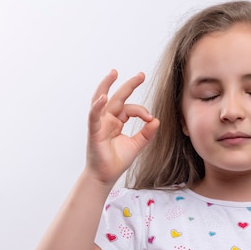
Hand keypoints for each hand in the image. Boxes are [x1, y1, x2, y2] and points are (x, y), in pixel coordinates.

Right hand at [85, 70, 159, 184]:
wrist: (106, 176)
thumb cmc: (117, 161)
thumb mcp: (136, 145)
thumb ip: (146, 133)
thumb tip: (156, 120)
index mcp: (116, 121)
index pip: (130, 109)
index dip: (142, 111)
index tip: (150, 119)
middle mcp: (107, 119)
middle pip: (118, 98)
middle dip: (129, 85)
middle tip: (141, 75)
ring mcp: (99, 124)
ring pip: (101, 100)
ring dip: (106, 86)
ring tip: (114, 73)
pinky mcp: (94, 132)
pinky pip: (94, 116)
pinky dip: (97, 106)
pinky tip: (102, 97)